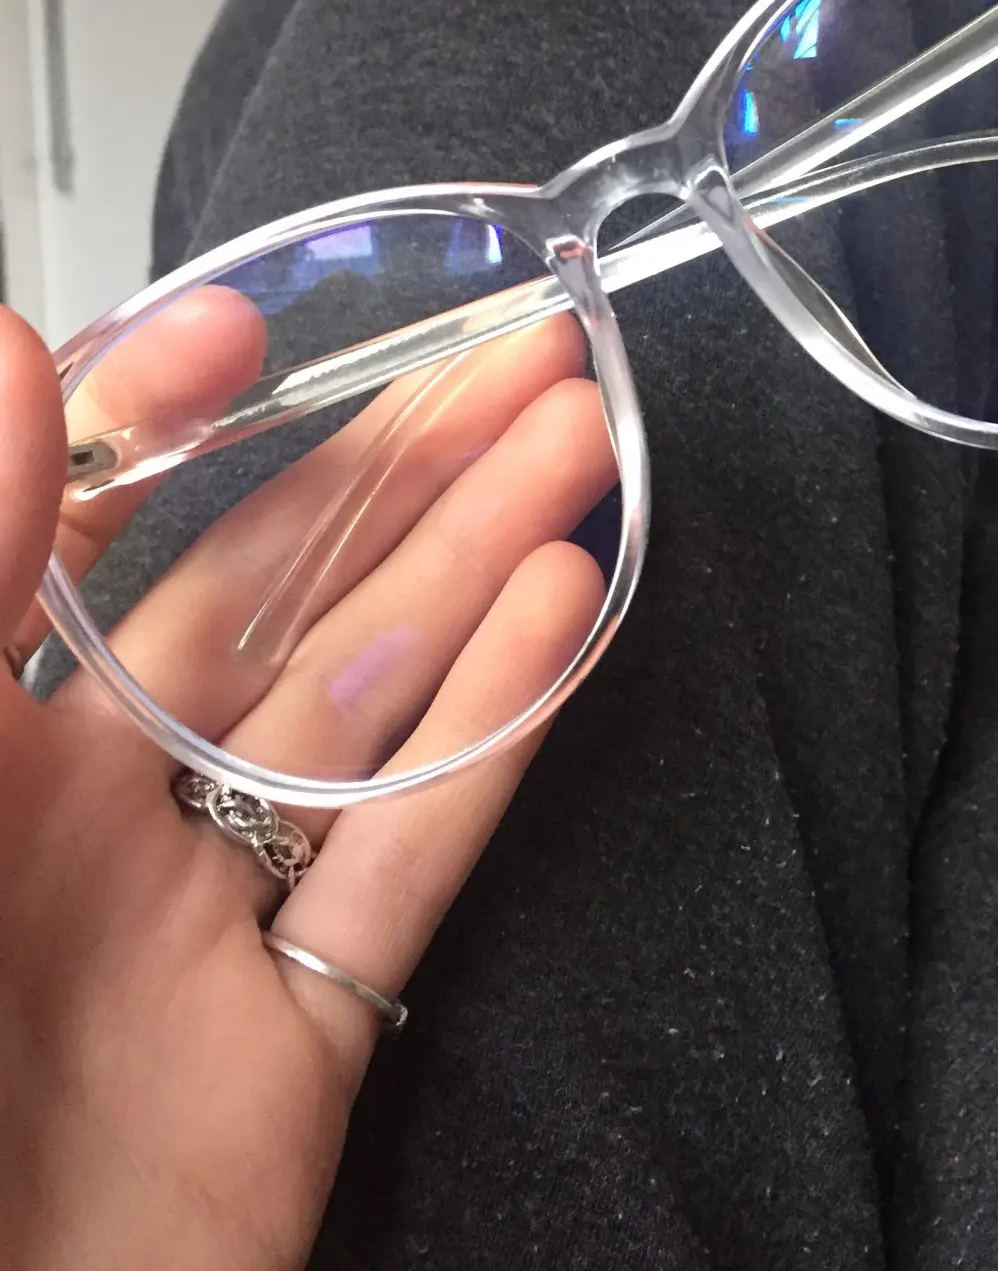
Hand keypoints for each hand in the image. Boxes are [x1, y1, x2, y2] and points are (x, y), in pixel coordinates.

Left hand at [0, 299, 616, 1270]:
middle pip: (284, 597)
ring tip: (576, 443)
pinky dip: (495, 730)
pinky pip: (408, 856)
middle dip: (405, 466)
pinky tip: (563, 611)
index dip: (184, 418)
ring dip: (480, 561)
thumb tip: (12, 354)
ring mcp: (204, 915)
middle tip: (517, 360)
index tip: (264, 329)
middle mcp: (95, 812)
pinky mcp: (293, 1033)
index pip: (104, 534)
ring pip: (372, 700)